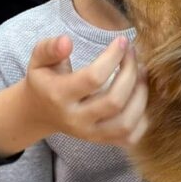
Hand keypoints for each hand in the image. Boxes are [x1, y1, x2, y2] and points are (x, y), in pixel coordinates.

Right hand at [24, 35, 148, 146]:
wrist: (40, 113)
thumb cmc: (44, 80)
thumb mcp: (38, 60)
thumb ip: (49, 48)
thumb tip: (67, 41)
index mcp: (59, 96)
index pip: (93, 78)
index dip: (112, 57)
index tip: (122, 41)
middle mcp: (75, 119)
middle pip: (113, 101)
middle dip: (130, 73)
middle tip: (133, 55)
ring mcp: (89, 134)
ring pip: (125, 123)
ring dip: (140, 96)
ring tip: (141, 73)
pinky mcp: (101, 140)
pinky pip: (129, 137)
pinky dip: (142, 119)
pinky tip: (139, 96)